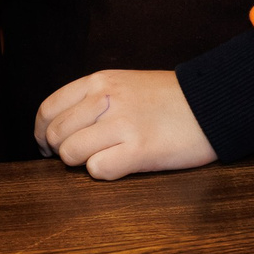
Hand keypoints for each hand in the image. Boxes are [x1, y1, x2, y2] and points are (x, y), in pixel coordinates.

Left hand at [34, 69, 216, 180]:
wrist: (211, 104)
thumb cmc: (169, 98)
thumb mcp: (125, 83)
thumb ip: (93, 98)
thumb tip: (62, 125)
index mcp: (100, 81)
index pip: (49, 109)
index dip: (42, 132)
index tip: (47, 145)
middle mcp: (106, 99)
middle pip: (56, 134)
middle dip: (60, 151)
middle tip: (76, 157)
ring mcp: (122, 124)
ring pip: (71, 153)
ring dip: (81, 162)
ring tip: (101, 159)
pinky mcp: (139, 150)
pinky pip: (98, 170)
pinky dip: (103, 172)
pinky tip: (120, 164)